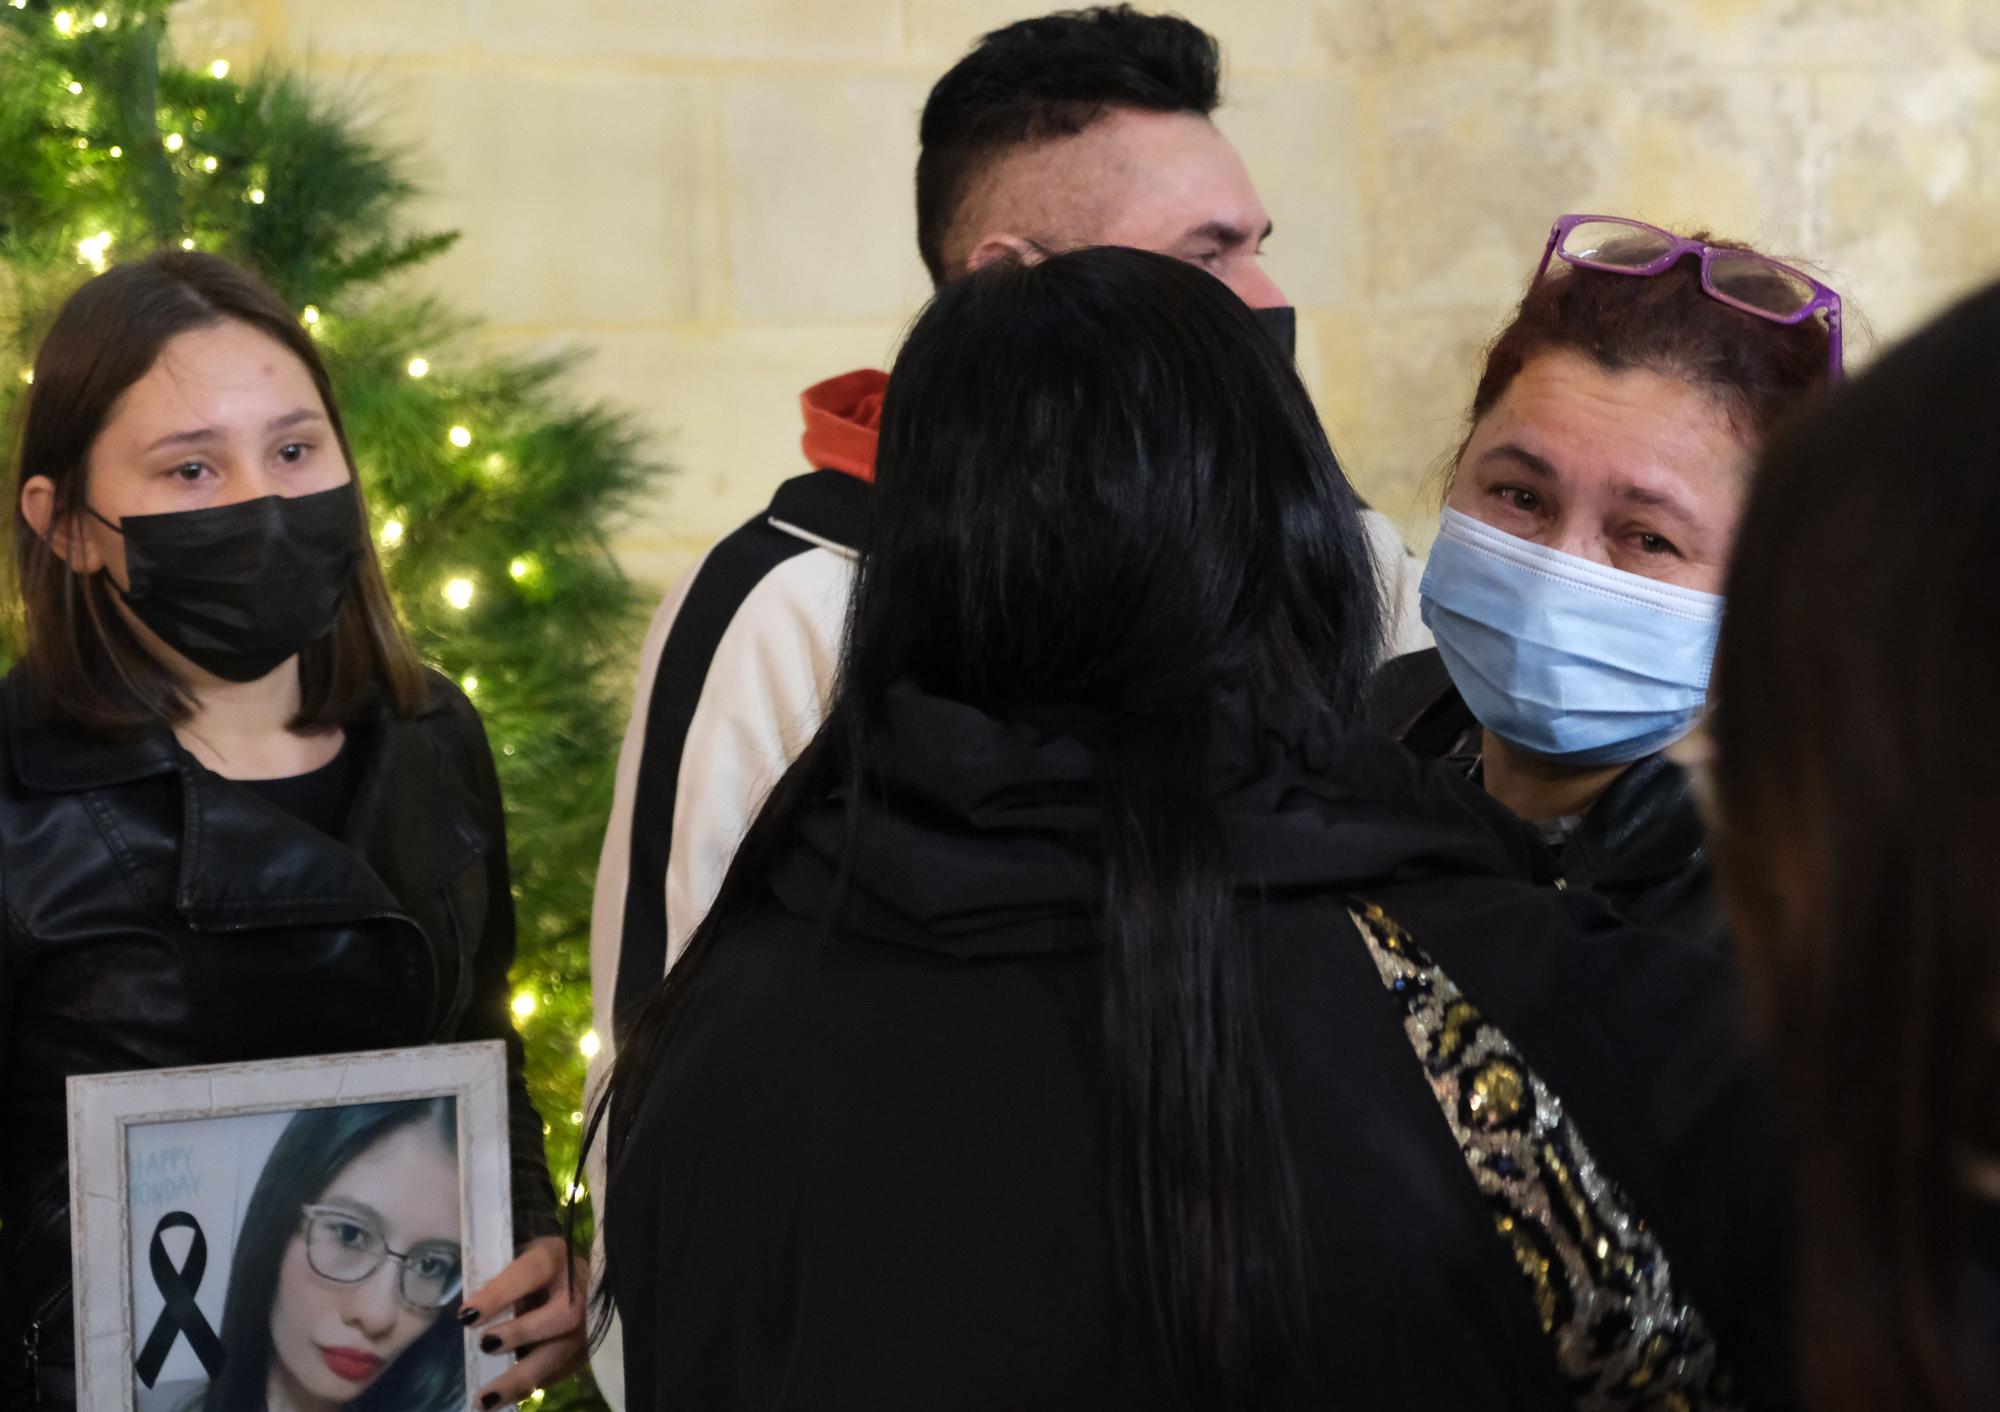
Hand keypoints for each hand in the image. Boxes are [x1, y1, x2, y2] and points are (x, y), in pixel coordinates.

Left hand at [460, 1235, 589, 1409]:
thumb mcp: (514, 1261)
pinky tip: (503, 1397)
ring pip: (565, 1351)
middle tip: (485, 1345)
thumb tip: (468, 1316)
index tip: (466, 1316)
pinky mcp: (587, 1348)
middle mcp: (579, 1288)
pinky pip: (561, 1371)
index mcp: (555, 1257)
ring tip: (485, 1400)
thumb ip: (496, 1284)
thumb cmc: (531, 1270)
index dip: (500, 1294)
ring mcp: (589, 1320)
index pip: (531, 1271)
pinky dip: (530, 1385)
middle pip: (563, 1314)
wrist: (566, 1278)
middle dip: (522, 1333)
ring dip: (522, 1377)